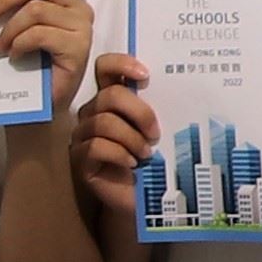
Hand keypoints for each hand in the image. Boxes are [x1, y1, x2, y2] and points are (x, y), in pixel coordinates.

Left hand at [0, 0, 92, 104]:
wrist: (41, 106)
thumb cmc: (28, 64)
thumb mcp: (21, 26)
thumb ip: (17, 4)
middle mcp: (78, 6)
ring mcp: (82, 27)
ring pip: (36, 10)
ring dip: (10, 28)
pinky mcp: (79, 47)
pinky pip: (40, 34)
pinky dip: (19, 43)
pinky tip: (12, 56)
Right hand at [72, 51, 156, 225]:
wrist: (144, 198)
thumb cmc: (153, 161)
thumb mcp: (160, 131)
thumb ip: (159, 109)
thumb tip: (180, 91)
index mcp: (112, 99)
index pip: (105, 68)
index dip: (121, 64)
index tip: (146, 76)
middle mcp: (93, 113)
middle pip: (108, 96)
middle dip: (138, 111)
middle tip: (155, 132)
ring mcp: (84, 136)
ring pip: (103, 122)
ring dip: (131, 137)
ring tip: (146, 153)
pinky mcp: (80, 160)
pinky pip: (95, 147)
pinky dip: (119, 153)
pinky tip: (132, 163)